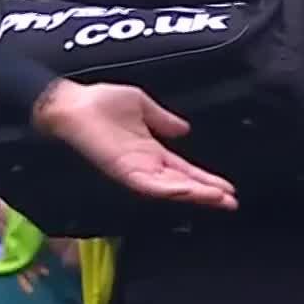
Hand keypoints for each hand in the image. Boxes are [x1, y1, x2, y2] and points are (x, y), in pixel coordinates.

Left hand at [33, 79, 238, 211]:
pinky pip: (149, 185)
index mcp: (150, 150)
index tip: (228, 188)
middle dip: (207, 193)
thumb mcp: (141, 105)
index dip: (205, 180)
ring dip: (195, 194)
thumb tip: (185, 128)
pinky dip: (169, 189)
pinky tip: (188, 191)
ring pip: (170, 188)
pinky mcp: (122, 170)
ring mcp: (134, 169)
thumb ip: (163, 119)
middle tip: (232, 202)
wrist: (71, 103)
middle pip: (182, 183)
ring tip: (219, 199)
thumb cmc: (99, 101)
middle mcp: (145, 164)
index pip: (184, 170)